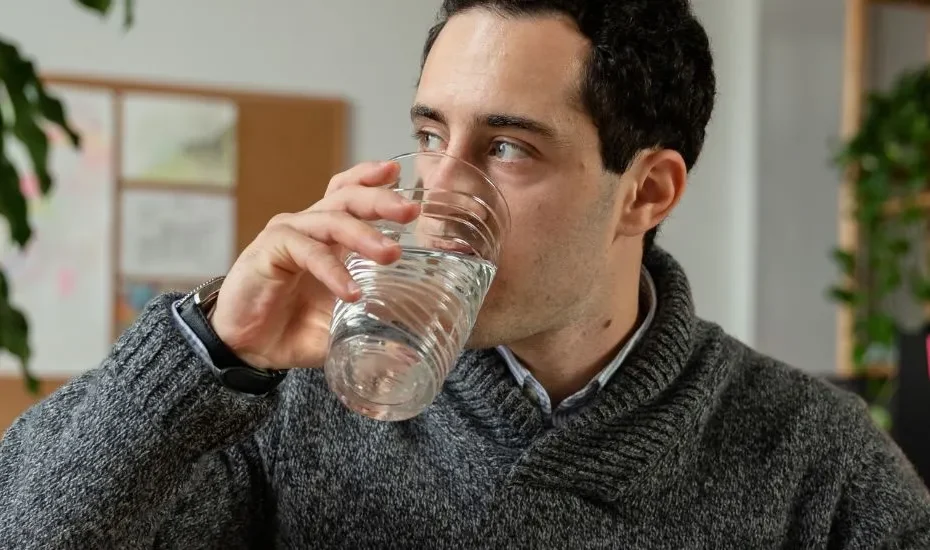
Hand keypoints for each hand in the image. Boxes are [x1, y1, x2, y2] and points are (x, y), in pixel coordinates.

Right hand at [209, 161, 419, 369]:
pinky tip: (351, 292)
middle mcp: (309, 228)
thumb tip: (414, 342)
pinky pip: (307, 251)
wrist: (246, 349)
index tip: (400, 174)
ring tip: (391, 255)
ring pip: (331, 220)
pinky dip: (332, 269)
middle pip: (346, 197)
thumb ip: (374, 322)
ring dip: (364, 235)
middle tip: (410, 212)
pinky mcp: (269, 251)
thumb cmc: (294, 329)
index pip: (350, 193)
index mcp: (327, 235)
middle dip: (381, 200)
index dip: (373, 180)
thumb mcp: (343, 324)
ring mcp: (288, 236)